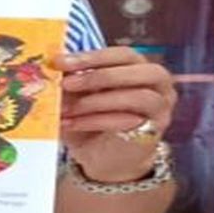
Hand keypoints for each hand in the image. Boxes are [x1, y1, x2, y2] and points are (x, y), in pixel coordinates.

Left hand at [55, 47, 176, 182]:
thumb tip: (53, 66)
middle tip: (67, 83)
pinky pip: (130, 122)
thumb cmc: (92, 120)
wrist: (105, 159)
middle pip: (136, 69)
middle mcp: (156, 83)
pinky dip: (97, 121)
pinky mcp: (154, 131)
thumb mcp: (77, 97)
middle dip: (98, 75)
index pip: (122, 54)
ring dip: (98, 101)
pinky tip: (73, 124)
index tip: (61, 62)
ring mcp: (160, 107)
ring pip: (138, 96)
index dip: (92, 56)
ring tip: (68, 108)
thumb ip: (71, 80)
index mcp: (137, 67)